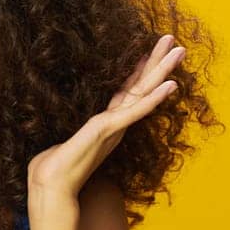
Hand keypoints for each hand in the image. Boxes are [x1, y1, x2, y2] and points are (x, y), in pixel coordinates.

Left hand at [26, 33, 185, 201]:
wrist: (50, 187)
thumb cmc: (52, 169)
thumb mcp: (61, 143)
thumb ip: (67, 136)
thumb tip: (58, 136)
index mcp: (105, 124)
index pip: (127, 92)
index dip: (139, 71)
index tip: (150, 52)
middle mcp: (115, 124)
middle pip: (141, 87)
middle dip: (158, 63)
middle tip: (175, 42)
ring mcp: (114, 127)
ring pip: (144, 93)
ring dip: (163, 71)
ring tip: (180, 51)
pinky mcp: (109, 130)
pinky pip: (136, 110)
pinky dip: (154, 98)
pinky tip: (170, 84)